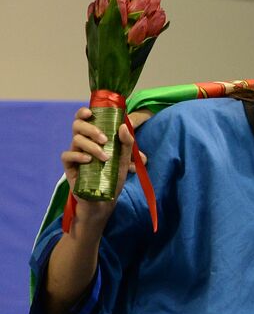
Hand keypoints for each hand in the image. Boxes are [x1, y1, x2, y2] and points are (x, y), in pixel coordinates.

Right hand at [61, 108, 146, 231]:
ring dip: (91, 145)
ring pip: (75, 139)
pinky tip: (88, 160)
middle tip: (104, 139)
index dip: (84, 113)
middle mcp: (82, 143)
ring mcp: (75, 154)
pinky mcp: (69, 167)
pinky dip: (78, 155)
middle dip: (91, 129)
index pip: (84, 119)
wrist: (105, 200)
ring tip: (104, 157)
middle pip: (77, 125)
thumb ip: (126, 144)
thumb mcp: (124, 161)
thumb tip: (124, 126)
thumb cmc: (113, 178)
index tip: (91, 112)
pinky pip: (67, 155)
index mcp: (93, 138)